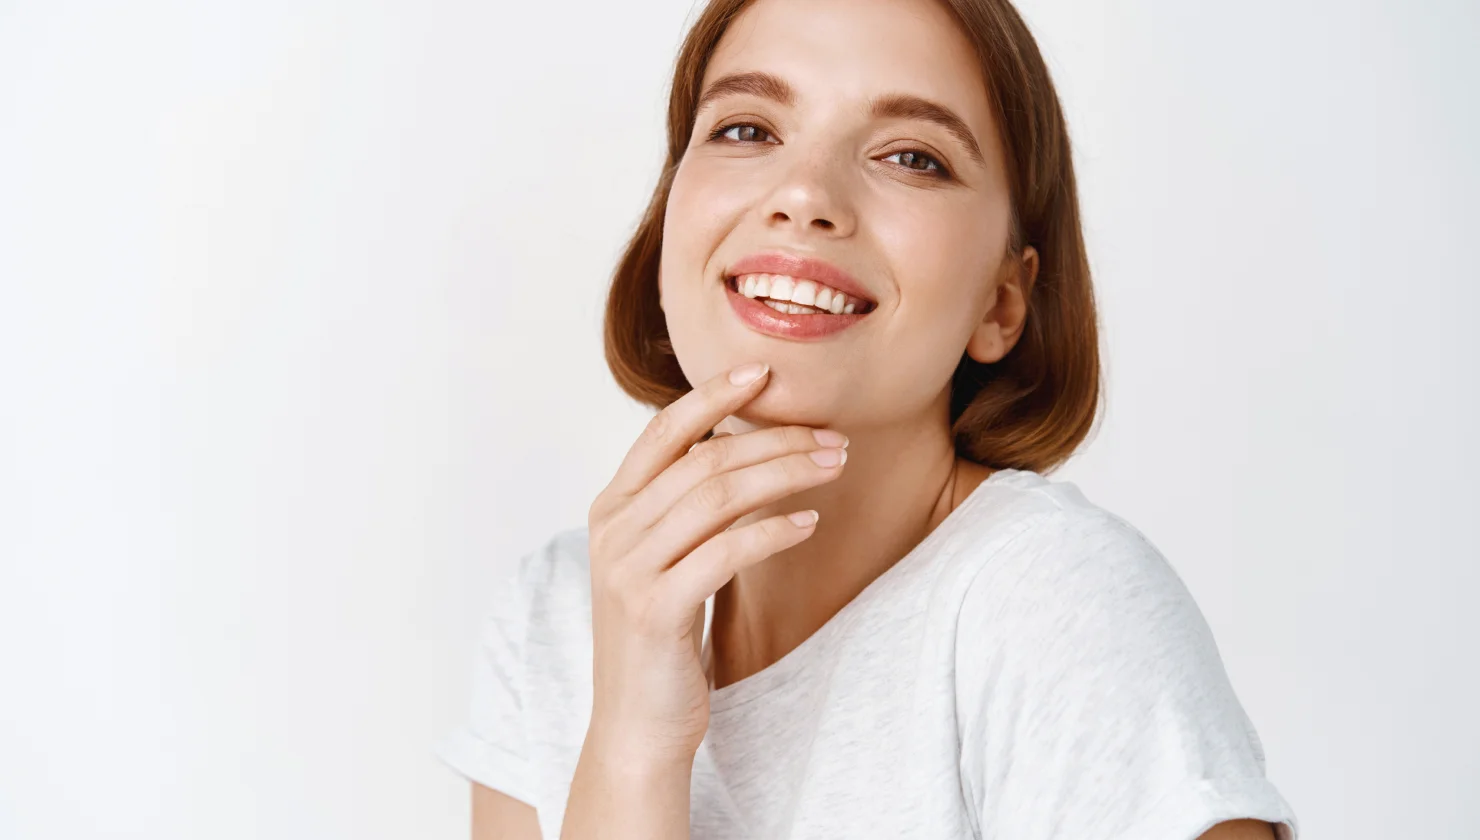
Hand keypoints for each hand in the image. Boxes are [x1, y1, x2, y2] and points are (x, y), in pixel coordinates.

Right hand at [583, 361, 849, 763]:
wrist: (636, 727)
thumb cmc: (662, 640)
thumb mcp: (662, 561)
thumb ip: (682, 509)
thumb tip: (740, 451)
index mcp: (611, 509)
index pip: (662, 431)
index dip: (712, 394)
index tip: (763, 371)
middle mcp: (613, 530)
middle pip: (704, 460)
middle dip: (775, 440)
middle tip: (832, 437)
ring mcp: (629, 569)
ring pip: (717, 496)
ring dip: (785, 474)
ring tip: (834, 467)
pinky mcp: (656, 609)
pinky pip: (725, 551)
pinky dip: (773, 531)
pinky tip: (808, 524)